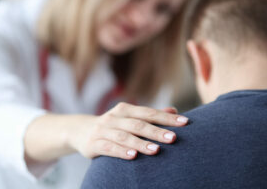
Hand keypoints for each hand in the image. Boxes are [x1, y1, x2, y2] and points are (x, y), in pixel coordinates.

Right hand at [70, 102, 187, 159]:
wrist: (81, 131)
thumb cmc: (113, 125)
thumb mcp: (129, 117)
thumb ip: (150, 115)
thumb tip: (174, 111)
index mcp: (125, 109)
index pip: (149, 112)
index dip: (166, 118)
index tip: (185, 123)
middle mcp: (114, 117)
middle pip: (138, 124)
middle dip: (156, 131)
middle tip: (173, 138)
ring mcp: (103, 130)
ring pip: (124, 136)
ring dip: (140, 143)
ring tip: (156, 150)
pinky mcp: (94, 143)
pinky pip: (109, 148)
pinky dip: (121, 152)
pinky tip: (133, 157)